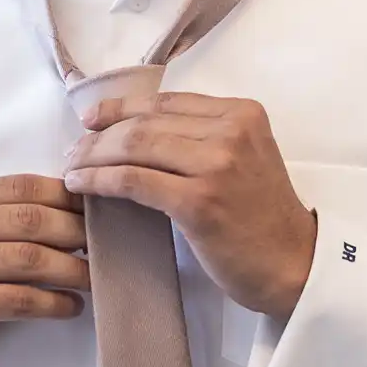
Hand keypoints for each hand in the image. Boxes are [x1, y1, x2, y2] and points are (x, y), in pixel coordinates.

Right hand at [0, 175, 88, 366]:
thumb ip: (9, 217)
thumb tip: (81, 204)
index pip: (21, 187)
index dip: (66, 197)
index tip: (99, 211)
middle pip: (28, 220)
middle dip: (76, 232)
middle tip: (108, 245)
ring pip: (27, 259)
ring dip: (72, 270)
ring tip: (96, 278)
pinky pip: (16, 299)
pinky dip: (52, 303)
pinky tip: (72, 307)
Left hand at [63, 93, 316, 318]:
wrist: (295, 264)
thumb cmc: (265, 218)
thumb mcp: (245, 158)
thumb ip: (204, 136)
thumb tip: (136, 130)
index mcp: (242, 113)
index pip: (165, 101)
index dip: (121, 107)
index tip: (92, 119)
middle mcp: (231, 131)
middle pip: (144, 122)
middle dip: (99, 134)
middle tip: (73, 150)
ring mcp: (215, 165)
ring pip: (134, 146)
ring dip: (93, 157)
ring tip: (72, 168)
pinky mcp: (198, 202)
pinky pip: (134, 181)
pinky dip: (100, 180)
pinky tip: (81, 185)